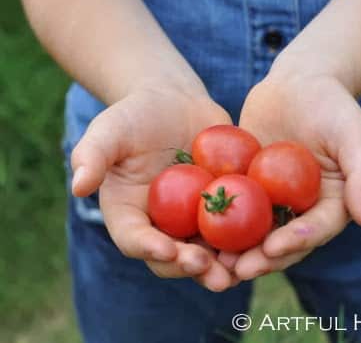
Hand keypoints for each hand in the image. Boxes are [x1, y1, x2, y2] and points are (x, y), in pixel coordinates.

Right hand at [71, 86, 237, 290]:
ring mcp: (193, 220)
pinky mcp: (223, 208)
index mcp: (130, 214)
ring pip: (209, 250)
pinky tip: (267, 239)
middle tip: (211, 271)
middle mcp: (162, 225)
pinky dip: (250, 238)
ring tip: (243, 268)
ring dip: (224, 264)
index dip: (149, 249)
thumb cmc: (135, 115)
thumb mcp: (110, 129)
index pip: (135, 239)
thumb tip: (78, 186)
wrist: (175, 104)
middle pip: (174, 257)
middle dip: (192, 267)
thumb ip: (92, 155)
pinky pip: (237, 227)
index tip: (167, 250)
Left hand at [218, 68, 360, 279]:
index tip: (273, 249)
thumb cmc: (334, 105)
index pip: (315, 230)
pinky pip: (232, 205)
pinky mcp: (248, 185)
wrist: (300, 81)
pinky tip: (196, 229)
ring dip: (236, 249)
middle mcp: (301, 208)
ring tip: (214, 261)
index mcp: (331, 204)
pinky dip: (217, 219)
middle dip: (261, 259)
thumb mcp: (355, 135)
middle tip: (238, 269)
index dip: (296, 242)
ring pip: (254, 231)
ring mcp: (272, 199)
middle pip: (282, 241)